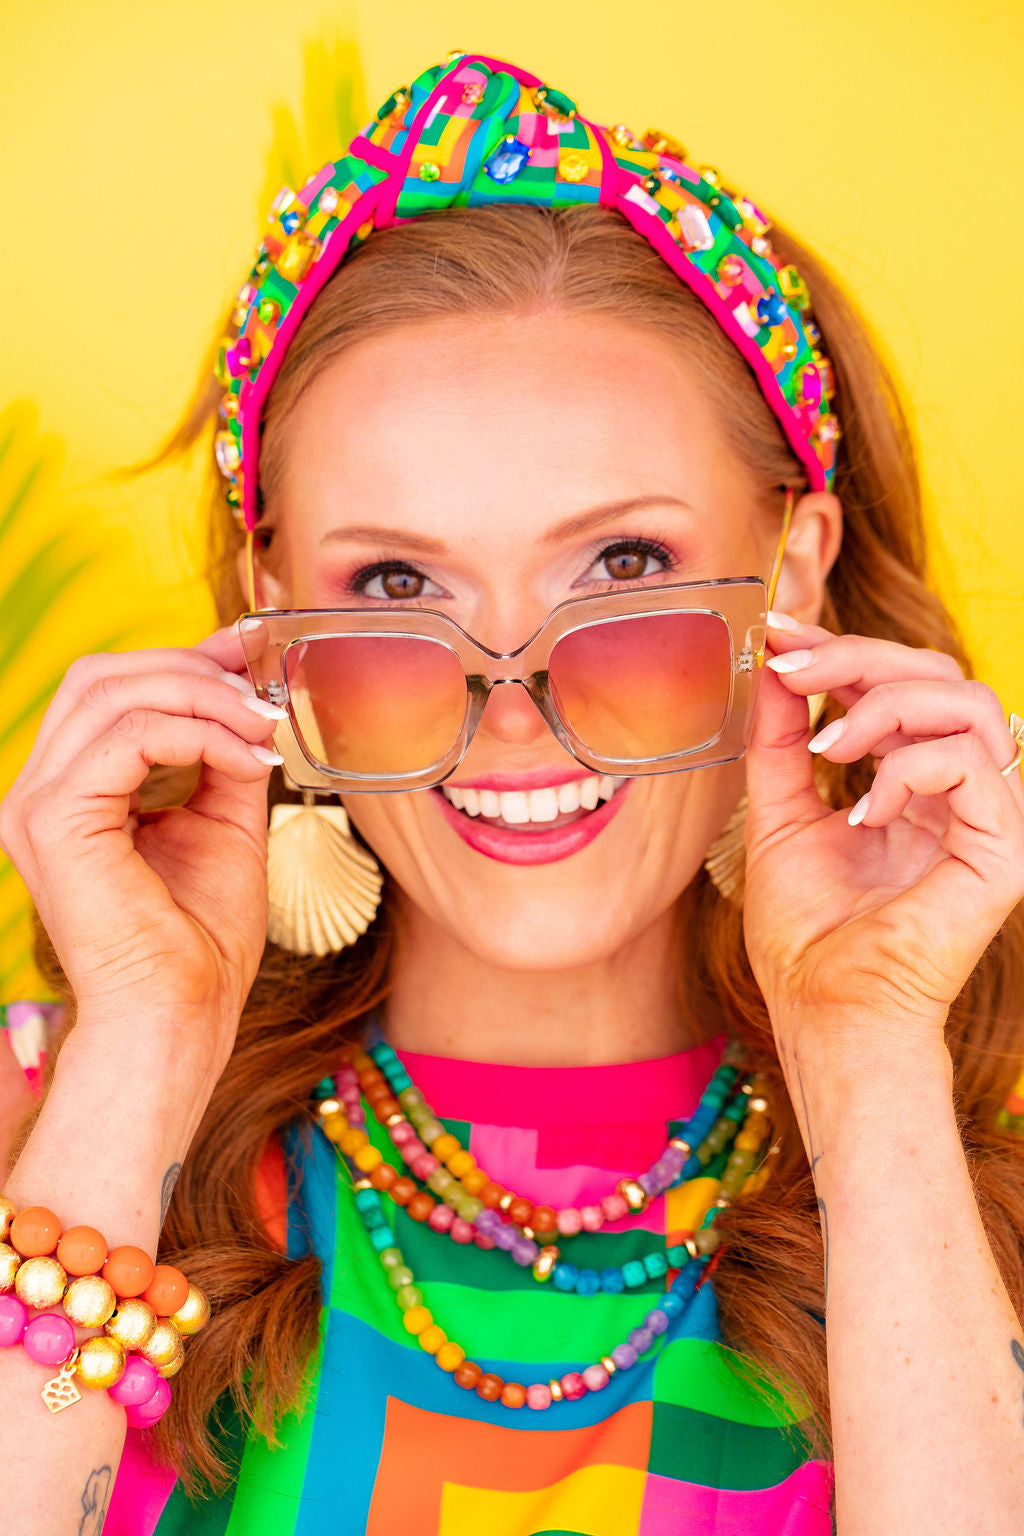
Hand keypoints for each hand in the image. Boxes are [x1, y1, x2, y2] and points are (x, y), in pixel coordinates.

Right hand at [0, 626, 284, 1068]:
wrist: (181, 1015)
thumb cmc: (200, 940)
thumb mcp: (223, 823)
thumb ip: (224, 758)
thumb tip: (249, 701)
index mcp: (69, 791)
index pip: (109, 689)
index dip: (182, 659)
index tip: (251, 650)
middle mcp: (37, 791)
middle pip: (100, 675)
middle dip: (189, 668)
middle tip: (259, 692)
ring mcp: (35, 804)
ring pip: (112, 693)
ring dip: (201, 697)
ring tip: (259, 726)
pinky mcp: (55, 821)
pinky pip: (128, 736)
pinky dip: (195, 732)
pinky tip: (243, 757)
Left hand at [741, 615, 1023, 1048]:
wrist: (824, 1010)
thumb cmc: (806, 933)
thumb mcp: (779, 815)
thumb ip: (781, 743)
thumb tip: (774, 668)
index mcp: (916, 783)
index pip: (903, 686)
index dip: (845, 648)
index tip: (779, 633)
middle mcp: (961, 793)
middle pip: (943, 676)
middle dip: (860, 656)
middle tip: (794, 668)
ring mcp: (989, 818)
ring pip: (972, 703)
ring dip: (886, 704)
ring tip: (829, 749)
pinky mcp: (1004, 850)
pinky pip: (974, 764)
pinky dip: (908, 770)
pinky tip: (862, 812)